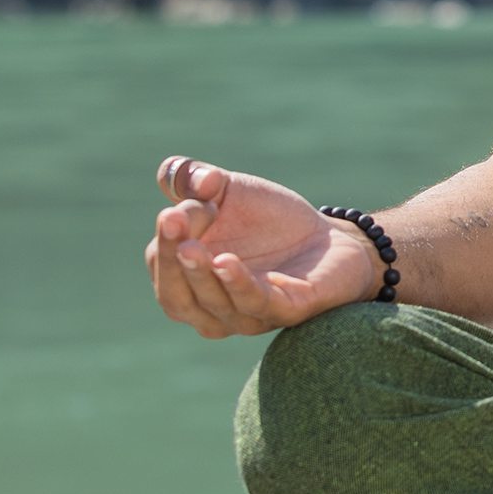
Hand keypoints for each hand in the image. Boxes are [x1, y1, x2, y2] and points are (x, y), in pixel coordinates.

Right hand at [147, 156, 381, 337]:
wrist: (330, 238)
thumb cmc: (268, 221)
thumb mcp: (226, 191)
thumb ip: (195, 179)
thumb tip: (196, 178)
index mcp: (189, 281)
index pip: (162, 268)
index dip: (165, 242)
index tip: (172, 213)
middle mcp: (213, 307)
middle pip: (178, 298)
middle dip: (171, 262)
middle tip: (172, 224)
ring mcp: (250, 315)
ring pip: (215, 306)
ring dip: (201, 277)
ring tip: (193, 248)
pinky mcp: (288, 311)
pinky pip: (259, 304)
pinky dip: (239, 286)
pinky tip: (227, 262)